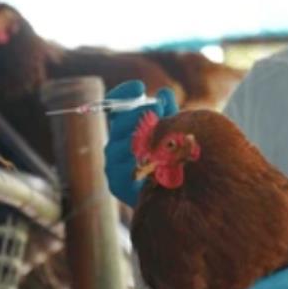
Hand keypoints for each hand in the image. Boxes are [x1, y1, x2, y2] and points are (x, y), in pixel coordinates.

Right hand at [103, 80, 178, 206]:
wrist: (174, 200)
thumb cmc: (175, 163)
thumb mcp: (174, 134)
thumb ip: (169, 114)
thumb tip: (165, 93)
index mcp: (125, 130)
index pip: (114, 107)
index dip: (123, 94)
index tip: (139, 87)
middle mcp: (114, 145)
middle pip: (119, 121)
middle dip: (140, 111)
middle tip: (159, 108)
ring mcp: (112, 164)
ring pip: (122, 142)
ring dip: (144, 136)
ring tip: (163, 137)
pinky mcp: (115, 182)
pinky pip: (124, 165)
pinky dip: (142, 161)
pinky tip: (157, 160)